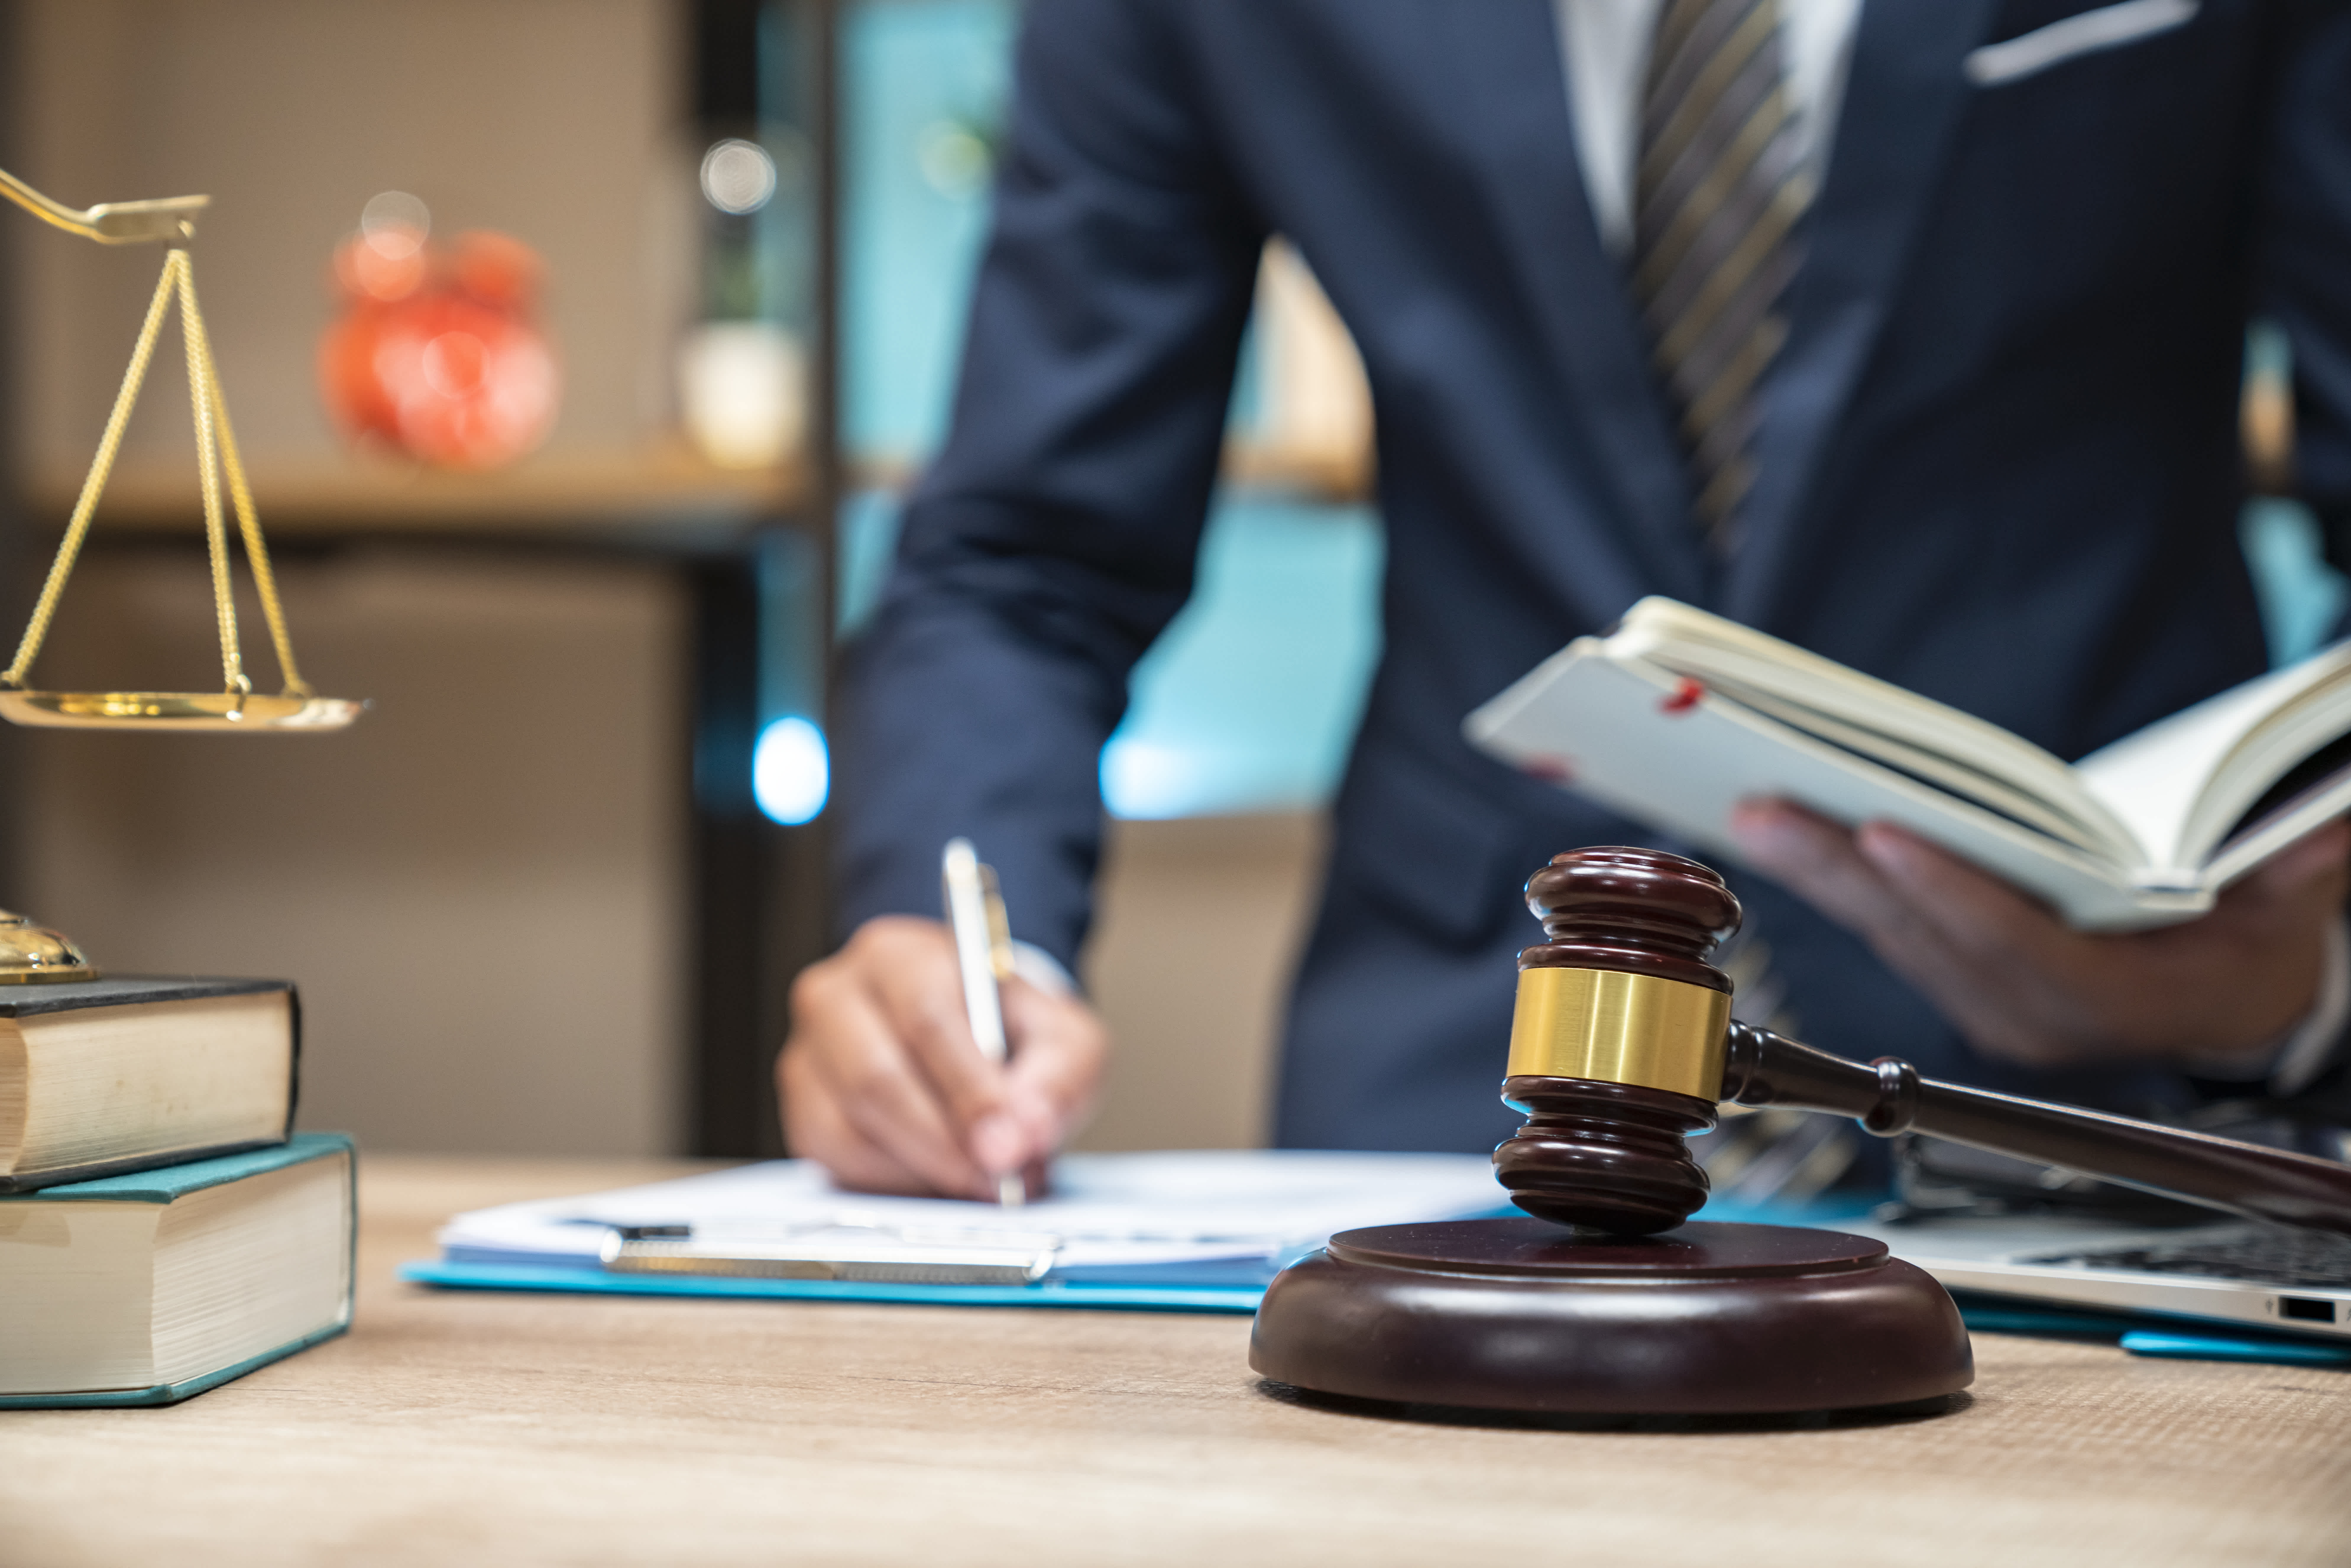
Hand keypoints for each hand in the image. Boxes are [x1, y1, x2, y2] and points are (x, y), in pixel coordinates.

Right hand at [778, 915, 1107, 1197]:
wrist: (975, 1034)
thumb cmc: (1012, 1032)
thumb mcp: (1064, 1041)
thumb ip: (1055, 1082)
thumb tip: (1020, 1138)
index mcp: (900, 955)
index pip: (926, 1019)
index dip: (967, 1091)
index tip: (1005, 1147)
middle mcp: (837, 995)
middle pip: (874, 1078)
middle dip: (942, 1142)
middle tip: (993, 1180)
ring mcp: (808, 1054)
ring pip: (847, 1128)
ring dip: (919, 1169)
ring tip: (977, 1180)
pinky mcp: (802, 1109)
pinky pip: (833, 1159)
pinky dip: (890, 1182)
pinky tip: (934, 1178)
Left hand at [1728, 800, 2350, 1071]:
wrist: (2230, 1004)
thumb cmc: (2255, 944)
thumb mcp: (2294, 910)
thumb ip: (2302, 869)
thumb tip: (2333, 826)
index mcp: (2114, 998)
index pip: (2017, 946)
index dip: (1950, 893)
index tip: (1883, 835)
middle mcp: (2033, 1013)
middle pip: (1926, 935)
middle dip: (1841, 868)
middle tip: (1762, 808)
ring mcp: (1986, 1004)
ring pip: (1887, 933)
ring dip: (1814, 871)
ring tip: (1746, 809)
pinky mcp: (1956, 983)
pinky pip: (1883, 929)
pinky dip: (1829, 879)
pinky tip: (1775, 834)